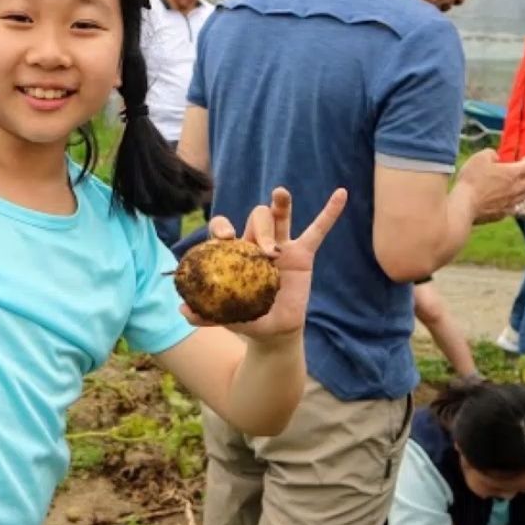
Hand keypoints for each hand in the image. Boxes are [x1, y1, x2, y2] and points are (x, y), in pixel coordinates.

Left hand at [185, 187, 347, 341]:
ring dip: (281, 204)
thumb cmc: (247, 318)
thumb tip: (183, 311)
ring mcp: (282, 246)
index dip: (222, 226)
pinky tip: (341, 194)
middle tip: (267, 250)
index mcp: (234, 252)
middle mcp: (256, 243)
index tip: (226, 237)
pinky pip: (318, 230)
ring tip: (280, 193)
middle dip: (260, 228)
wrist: (274, 331)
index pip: (224, 227)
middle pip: (256, 219)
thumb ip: (206, 314)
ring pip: (280, 217)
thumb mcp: (226, 317)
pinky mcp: (304, 253)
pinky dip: (330, 213)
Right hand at [456, 151, 524, 222]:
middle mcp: (516, 189)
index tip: (523, 159)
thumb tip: (496, 157)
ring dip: (521, 190)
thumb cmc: (472, 179)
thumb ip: (491, 153)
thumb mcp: (479, 158)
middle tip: (521, 173)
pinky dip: (511, 202)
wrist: (464, 204)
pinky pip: (512, 208)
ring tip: (513, 187)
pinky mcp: (502, 214)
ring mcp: (510, 203)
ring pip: (524, 196)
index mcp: (512, 173)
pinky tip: (504, 200)